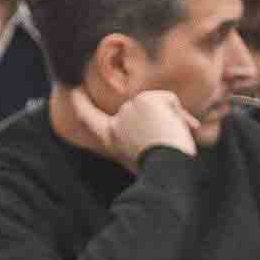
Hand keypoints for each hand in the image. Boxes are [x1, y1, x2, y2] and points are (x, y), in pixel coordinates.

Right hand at [68, 85, 198, 170]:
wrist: (165, 167)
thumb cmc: (161, 169)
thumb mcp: (149, 155)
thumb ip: (152, 137)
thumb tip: (188, 125)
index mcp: (111, 138)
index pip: (87, 117)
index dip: (78, 103)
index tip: (71, 90)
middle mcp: (116, 122)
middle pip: (145, 107)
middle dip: (168, 118)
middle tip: (171, 140)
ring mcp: (129, 108)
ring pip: (160, 106)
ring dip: (173, 122)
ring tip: (170, 141)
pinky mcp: (145, 100)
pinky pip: (171, 101)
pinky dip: (180, 116)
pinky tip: (176, 130)